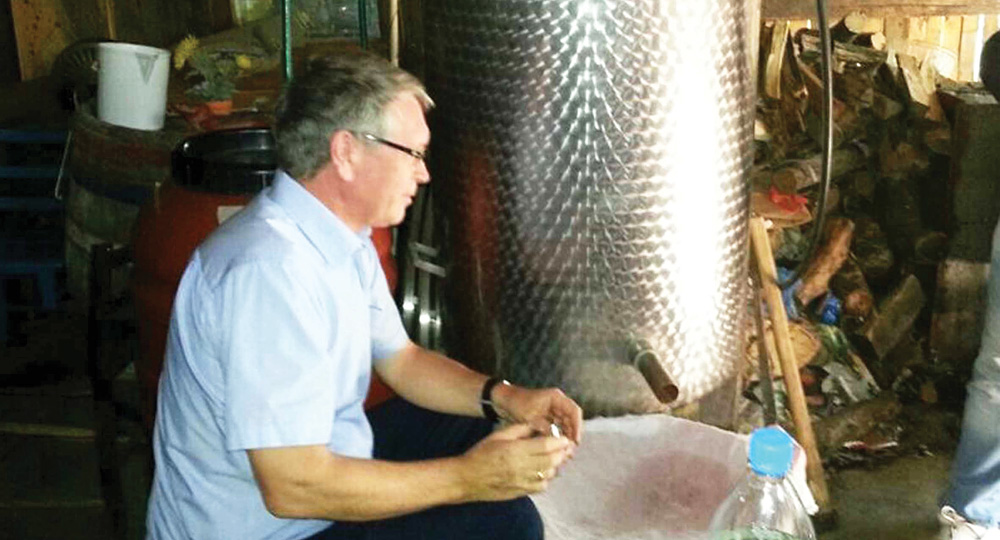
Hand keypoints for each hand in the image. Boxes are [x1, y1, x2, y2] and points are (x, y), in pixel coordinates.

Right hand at [458, 424, 572, 501]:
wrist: (466, 478)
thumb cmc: (481, 453)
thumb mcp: (498, 435)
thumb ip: (520, 429)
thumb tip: (538, 425)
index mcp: (516, 450)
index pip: (546, 445)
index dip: (559, 441)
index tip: (565, 438)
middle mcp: (522, 467)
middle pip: (552, 460)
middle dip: (562, 453)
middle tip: (565, 448)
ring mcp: (522, 482)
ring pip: (549, 474)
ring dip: (555, 466)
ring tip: (555, 459)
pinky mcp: (520, 492)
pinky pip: (541, 487)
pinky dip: (546, 479)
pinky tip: (543, 472)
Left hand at [494, 384, 583, 445]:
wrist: (504, 401)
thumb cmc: (516, 404)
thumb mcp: (530, 417)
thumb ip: (545, 428)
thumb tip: (557, 442)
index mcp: (555, 398)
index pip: (574, 411)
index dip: (577, 426)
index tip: (576, 440)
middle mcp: (558, 403)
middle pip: (572, 419)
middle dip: (573, 435)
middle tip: (571, 450)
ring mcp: (554, 410)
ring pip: (567, 425)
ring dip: (567, 437)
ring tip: (566, 453)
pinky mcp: (549, 418)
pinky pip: (559, 428)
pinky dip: (559, 437)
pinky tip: (558, 449)